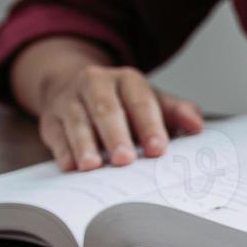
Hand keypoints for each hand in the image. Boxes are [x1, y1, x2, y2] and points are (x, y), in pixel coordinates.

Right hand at [37, 62, 202, 170]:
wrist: (78, 87)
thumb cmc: (124, 102)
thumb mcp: (152, 100)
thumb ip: (176, 112)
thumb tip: (197, 126)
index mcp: (127, 79)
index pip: (140, 101)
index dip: (150, 125)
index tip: (158, 149)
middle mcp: (96, 84)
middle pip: (106, 109)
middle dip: (116, 135)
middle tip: (125, 160)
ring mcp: (69, 100)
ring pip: (77, 121)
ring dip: (85, 145)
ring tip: (93, 166)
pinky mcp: (50, 118)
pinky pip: (56, 134)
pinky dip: (63, 151)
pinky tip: (71, 167)